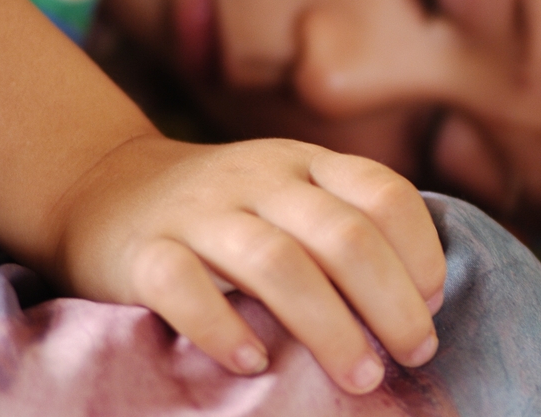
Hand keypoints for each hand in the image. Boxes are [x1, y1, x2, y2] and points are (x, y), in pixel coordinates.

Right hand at [46, 135, 445, 393]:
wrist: (106, 186)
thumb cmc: (227, 209)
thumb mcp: (292, 193)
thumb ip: (348, 228)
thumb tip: (423, 301)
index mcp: (306, 164)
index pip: (384, 193)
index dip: (420, 251)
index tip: (433, 304)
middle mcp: (260, 179)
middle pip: (342, 235)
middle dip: (391, 302)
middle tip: (415, 354)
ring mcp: (200, 213)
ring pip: (275, 262)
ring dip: (328, 326)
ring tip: (361, 377)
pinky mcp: (143, 252)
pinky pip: (183, 286)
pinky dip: (221, 327)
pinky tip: (252, 364)